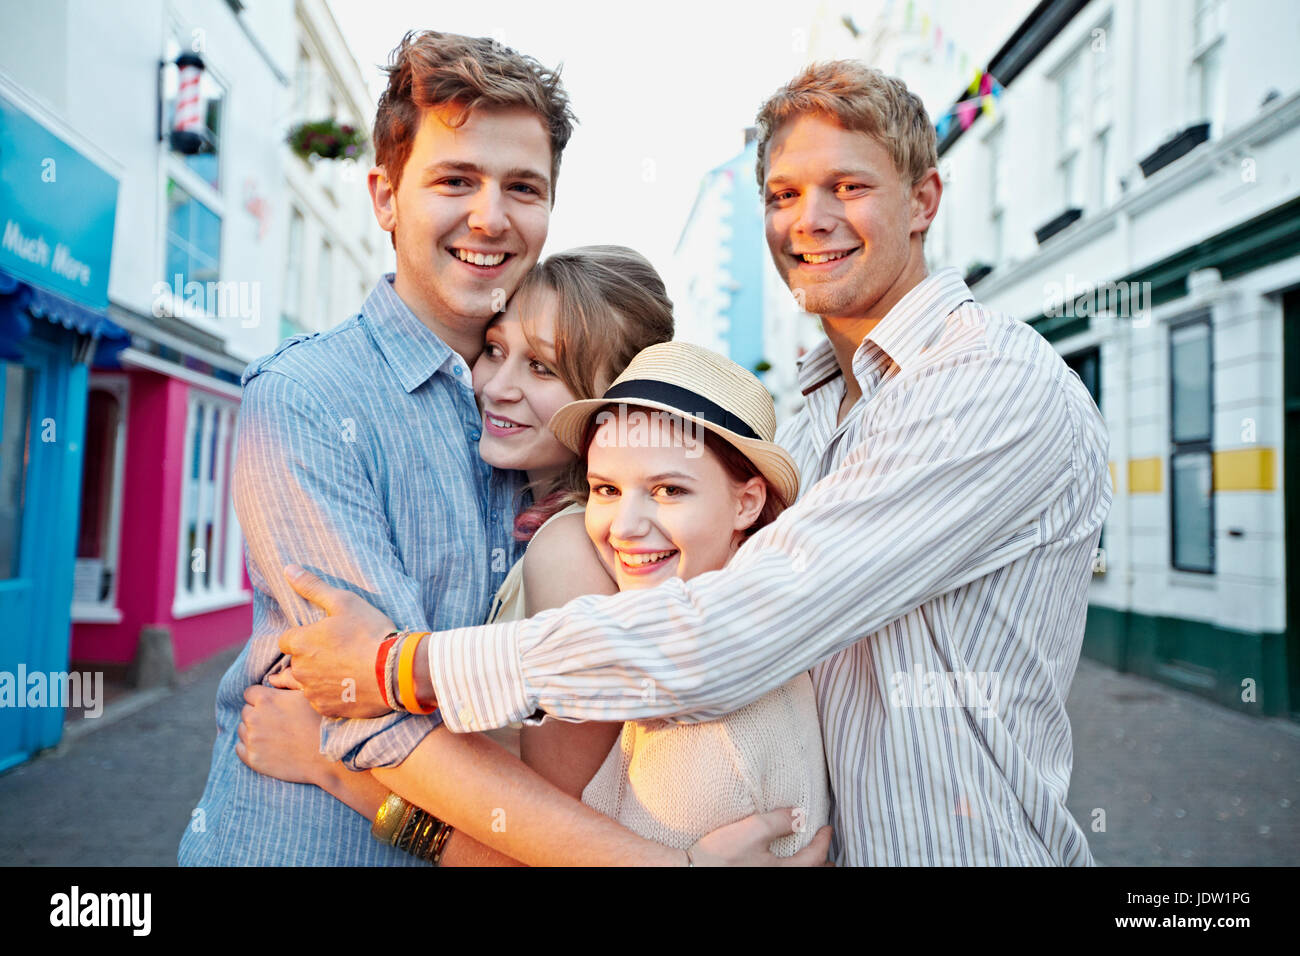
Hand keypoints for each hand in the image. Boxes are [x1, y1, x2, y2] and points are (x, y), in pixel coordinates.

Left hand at [235, 685, 335, 787]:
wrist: (327, 757)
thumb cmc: (322, 722)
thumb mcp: (309, 694)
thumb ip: (289, 679)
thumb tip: (271, 678)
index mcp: (266, 699)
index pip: (249, 693)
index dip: (262, 697)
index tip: (274, 705)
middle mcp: (254, 718)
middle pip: (246, 710)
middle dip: (257, 713)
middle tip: (278, 721)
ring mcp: (252, 740)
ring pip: (242, 729)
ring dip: (253, 730)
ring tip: (274, 735)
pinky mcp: (253, 759)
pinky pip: (239, 749)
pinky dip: (249, 747)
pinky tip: (267, 747)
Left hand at [276, 564, 395, 717]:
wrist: (396, 670)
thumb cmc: (370, 632)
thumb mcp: (344, 602)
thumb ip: (313, 586)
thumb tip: (288, 569)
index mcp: (300, 643)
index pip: (287, 640)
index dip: (304, 637)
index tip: (323, 636)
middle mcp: (300, 670)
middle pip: (296, 662)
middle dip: (311, 657)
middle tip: (339, 652)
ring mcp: (312, 692)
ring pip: (307, 683)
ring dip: (319, 677)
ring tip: (345, 670)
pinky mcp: (327, 709)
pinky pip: (321, 701)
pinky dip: (332, 695)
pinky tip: (349, 686)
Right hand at [687, 809, 833, 865]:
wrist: (693, 871)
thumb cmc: (721, 855)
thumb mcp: (752, 830)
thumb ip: (779, 821)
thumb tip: (800, 815)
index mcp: (784, 871)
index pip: (815, 857)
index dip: (824, 841)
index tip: (827, 828)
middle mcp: (778, 879)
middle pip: (810, 873)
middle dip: (822, 863)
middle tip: (829, 855)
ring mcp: (767, 880)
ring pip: (797, 875)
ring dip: (808, 868)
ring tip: (813, 862)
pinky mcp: (754, 877)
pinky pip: (782, 875)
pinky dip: (792, 869)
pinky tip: (784, 864)